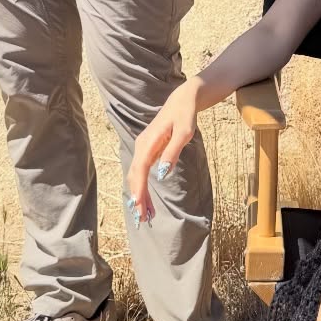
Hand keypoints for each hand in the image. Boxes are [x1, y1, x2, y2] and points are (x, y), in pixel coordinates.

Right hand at [128, 81, 201, 220]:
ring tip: (146, 214)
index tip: (139, 206)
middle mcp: (141, 146)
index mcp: (149, 142)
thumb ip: (172, 152)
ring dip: (139, 194)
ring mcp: (143, 148)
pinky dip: (142, 187)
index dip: (139, 189)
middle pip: (135, 176)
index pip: (140, 170)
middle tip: (143, 218)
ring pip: (136, 175)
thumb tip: (162, 173)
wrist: (182, 101)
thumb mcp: (184, 133)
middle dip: (138, 197)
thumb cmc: (185, 116)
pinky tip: (146, 199)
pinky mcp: (146, 151)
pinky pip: (141, 172)